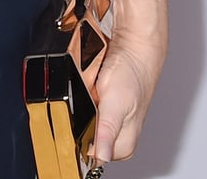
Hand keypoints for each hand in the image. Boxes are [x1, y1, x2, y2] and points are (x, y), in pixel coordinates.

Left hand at [90, 26, 162, 168]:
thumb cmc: (132, 75)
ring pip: (81, 124)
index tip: (73, 125)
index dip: (77, 143)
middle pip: (83, 140)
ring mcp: (108, 123)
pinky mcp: (101, 110)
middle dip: (76, 124)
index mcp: (123, 145)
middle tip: (87, 102)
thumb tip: (102, 156)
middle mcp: (116, 138)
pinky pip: (82, 111)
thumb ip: (107, 131)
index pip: (90, 157)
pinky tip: (88, 91)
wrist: (133, 50)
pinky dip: (80, 102)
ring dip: (77, 111)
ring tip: (90, 94)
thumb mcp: (116, 104)